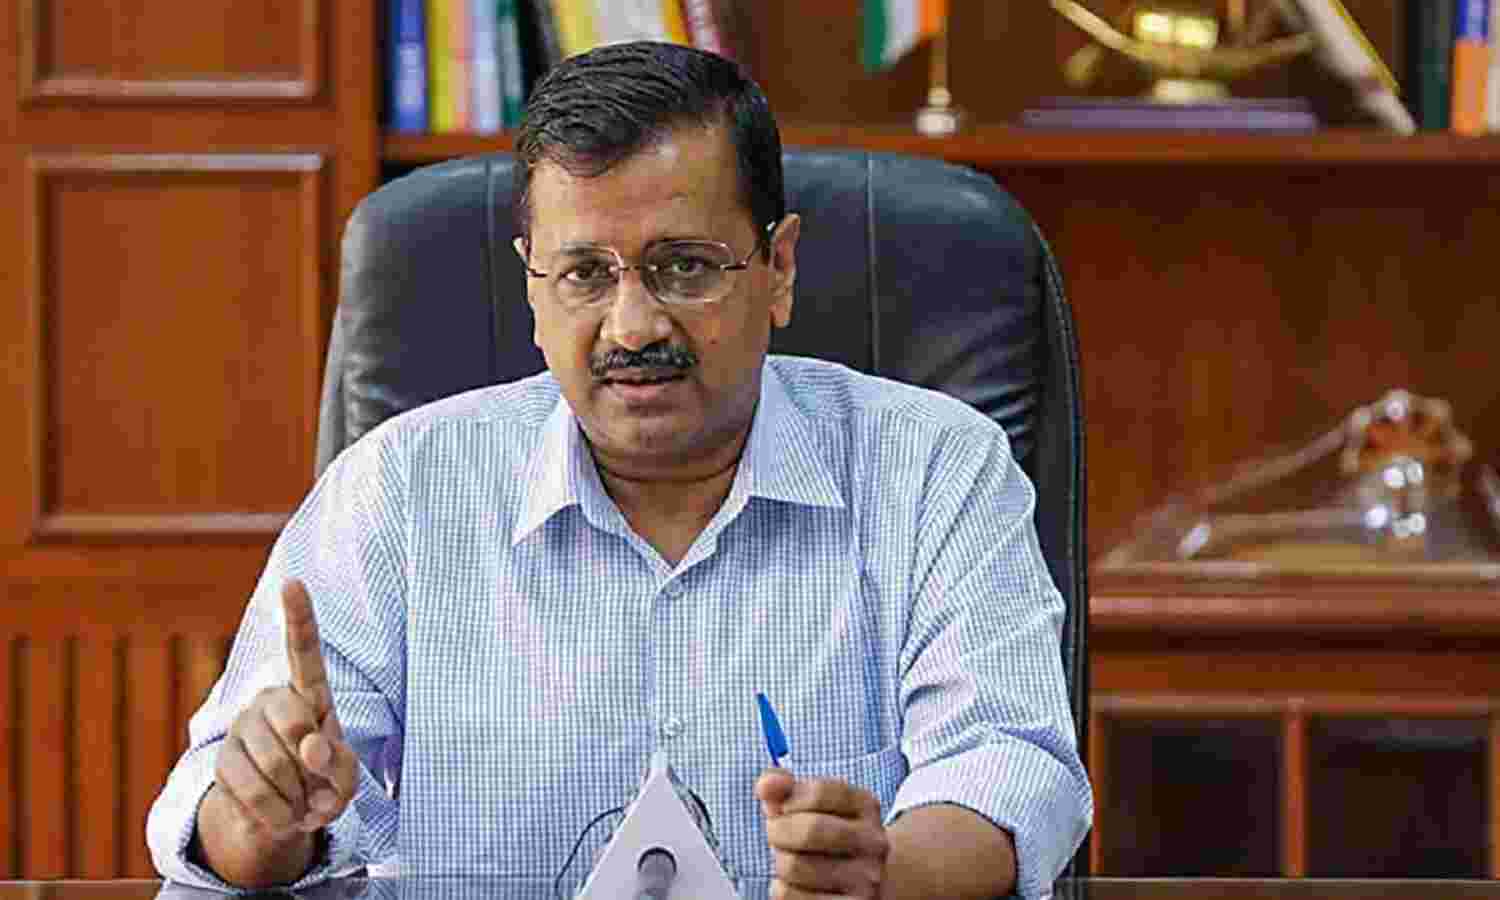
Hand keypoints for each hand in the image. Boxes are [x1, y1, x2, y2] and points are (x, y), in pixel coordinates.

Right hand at [213, 579, 357, 843]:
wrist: (283, 815)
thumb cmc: (323, 785)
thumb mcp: (345, 778)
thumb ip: (340, 765)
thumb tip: (311, 747)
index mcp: (310, 694)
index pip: (304, 652)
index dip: (299, 618)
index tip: (292, 582)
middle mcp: (272, 701)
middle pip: (295, 725)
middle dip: (314, 762)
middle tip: (318, 780)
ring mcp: (242, 728)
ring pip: (275, 765)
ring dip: (297, 797)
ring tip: (301, 800)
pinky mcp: (222, 760)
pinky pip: (252, 791)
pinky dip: (277, 815)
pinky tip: (282, 814)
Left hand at [756, 769, 889, 898]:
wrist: (863, 880)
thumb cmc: (825, 837)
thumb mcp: (810, 804)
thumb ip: (785, 788)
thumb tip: (766, 785)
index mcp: (866, 806)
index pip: (818, 792)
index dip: (788, 800)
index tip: (786, 808)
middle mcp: (873, 842)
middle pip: (809, 830)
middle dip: (778, 831)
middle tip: (777, 836)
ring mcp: (866, 880)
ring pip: (794, 866)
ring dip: (779, 862)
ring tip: (790, 861)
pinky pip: (790, 896)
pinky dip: (780, 888)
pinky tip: (794, 884)